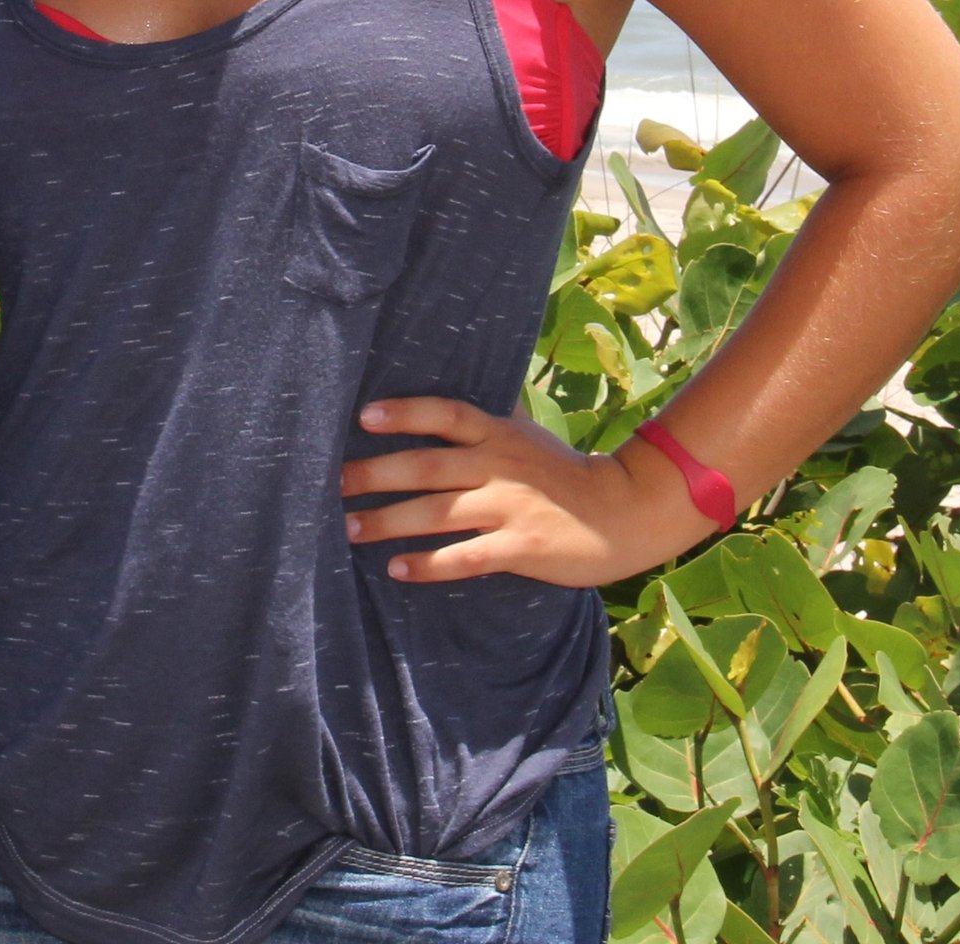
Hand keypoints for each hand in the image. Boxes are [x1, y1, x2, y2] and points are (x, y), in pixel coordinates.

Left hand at [340, 395, 712, 587]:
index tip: (364, 417)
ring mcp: (510, 507)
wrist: (626, 511)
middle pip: (427, 464)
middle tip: (333, 484)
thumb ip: (492, 418)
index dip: (405, 412)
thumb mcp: (529, 434)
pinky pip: (465, 557)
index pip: (446, 414)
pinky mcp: (521, 548)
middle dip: (375, 473)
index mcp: (499, 434)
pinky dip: (428, 565)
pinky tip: (396, 569)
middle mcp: (500, 466)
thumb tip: (457, 389)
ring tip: (350, 529)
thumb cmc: (567, 473)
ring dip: (388, 521)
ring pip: (437, 512)